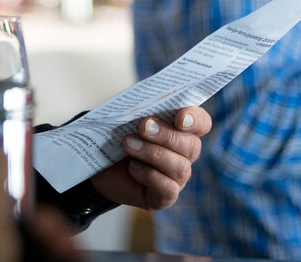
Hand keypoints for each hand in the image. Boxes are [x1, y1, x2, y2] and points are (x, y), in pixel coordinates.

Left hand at [89, 106, 211, 210]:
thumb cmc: (118, 135)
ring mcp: (177, 177)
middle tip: (143, 126)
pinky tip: (132, 167)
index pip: (202, 123)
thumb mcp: (128, 117)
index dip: (195, 119)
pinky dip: (149, 176)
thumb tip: (145, 104)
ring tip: (128, 144)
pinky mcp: (165, 196)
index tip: (179, 117)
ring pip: (180, 167)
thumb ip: (141, 107)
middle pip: (192, 145)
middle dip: (167, 135)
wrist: (99, 166)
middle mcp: (185, 154)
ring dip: (153, 153)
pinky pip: (168, 188)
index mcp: (182, 130)